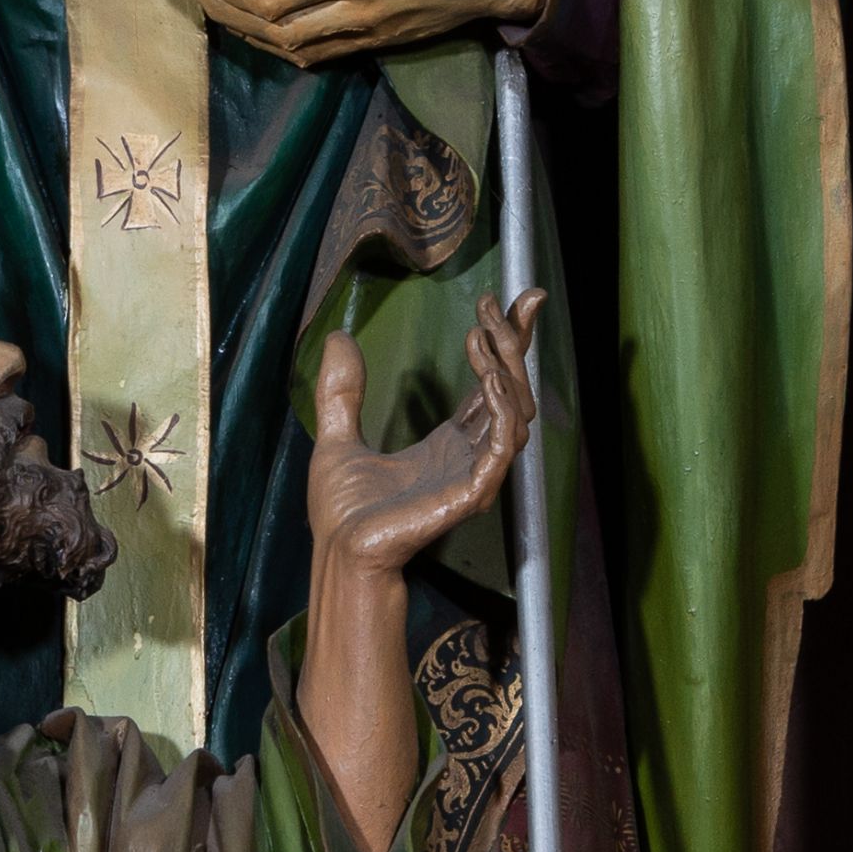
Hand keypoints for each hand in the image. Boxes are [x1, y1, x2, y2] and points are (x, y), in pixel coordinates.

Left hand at [306, 295, 538, 588]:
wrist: (339, 552)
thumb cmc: (344, 513)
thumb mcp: (338, 436)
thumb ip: (342, 390)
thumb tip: (336, 337)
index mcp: (448, 443)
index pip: (491, 384)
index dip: (506, 343)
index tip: (513, 300)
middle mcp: (468, 455)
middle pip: (512, 391)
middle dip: (511, 344)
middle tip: (493, 306)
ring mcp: (474, 474)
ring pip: (516, 414)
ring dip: (505, 370)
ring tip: (482, 335)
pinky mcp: (471, 493)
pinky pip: (501, 447)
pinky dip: (501, 410)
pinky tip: (488, 379)